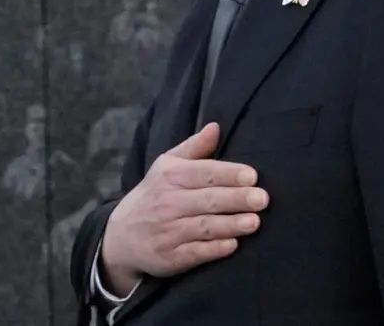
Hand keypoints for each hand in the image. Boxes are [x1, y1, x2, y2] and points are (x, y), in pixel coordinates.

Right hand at [100, 123, 269, 294]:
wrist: (121, 237)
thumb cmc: (155, 195)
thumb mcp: (167, 166)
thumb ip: (194, 147)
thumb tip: (216, 126)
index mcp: (170, 177)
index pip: (204, 173)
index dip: (229, 174)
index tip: (252, 176)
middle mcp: (167, 204)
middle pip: (207, 200)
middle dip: (236, 199)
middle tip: (262, 199)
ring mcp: (167, 232)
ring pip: (203, 227)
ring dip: (230, 225)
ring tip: (255, 222)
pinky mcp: (168, 257)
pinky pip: (193, 253)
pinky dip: (212, 250)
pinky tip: (232, 245)